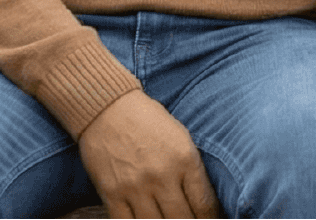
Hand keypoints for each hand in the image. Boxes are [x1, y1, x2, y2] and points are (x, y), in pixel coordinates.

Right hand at [78, 90, 219, 218]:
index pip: (204, 204)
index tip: (208, 219)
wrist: (107, 107)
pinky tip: (146, 219)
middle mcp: (162, 175)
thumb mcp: (180, 137)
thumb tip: (203, 201)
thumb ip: (192, 169)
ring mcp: (136, 187)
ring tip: (168, 219)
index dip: (209, 218)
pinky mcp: (112, 194)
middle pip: (182, 219)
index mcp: (185, 159)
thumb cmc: (147, 121)